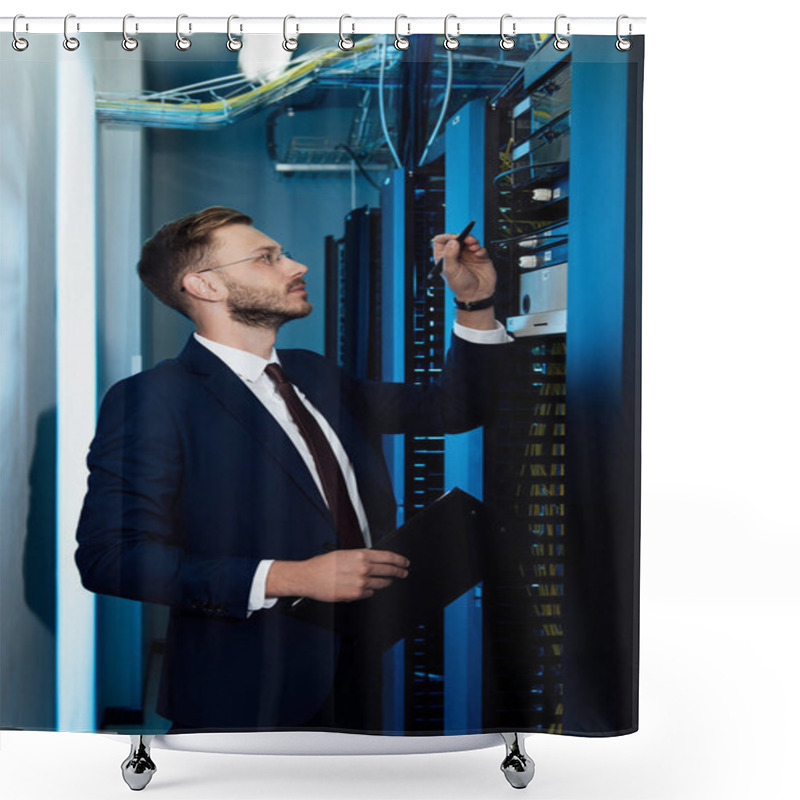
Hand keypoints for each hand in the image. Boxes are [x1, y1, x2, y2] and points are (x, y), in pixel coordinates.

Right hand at [268, 550, 409, 602]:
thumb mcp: (344, 554)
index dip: (399, 560)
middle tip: (403, 572)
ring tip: (387, 580)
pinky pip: (370, 593)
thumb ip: (361, 557)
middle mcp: (363, 569)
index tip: (405, 562)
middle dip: (399, 572)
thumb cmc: (323, 565)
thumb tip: (373, 560)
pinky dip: (370, 590)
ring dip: (386, 582)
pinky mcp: (356, 595)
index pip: (388, 557)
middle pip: (389, 570)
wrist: (309, 578)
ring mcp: (361, 583)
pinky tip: (366, 587)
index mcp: (361, 555)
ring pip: (382, 583)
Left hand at [431, 233, 496, 301]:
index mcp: (444, 258)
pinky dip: (480, 249)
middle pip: (456, 238)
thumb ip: (449, 255)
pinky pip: (480, 247)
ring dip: (472, 240)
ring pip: (469, 240)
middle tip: (467, 239)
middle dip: (462, 236)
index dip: (447, 237)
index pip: (441, 241)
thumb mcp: (451, 271)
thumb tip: (453, 241)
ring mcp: (468, 255)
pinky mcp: (479, 257)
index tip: (454, 238)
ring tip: (474, 246)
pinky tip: (479, 255)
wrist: (478, 295)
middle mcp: (455, 255)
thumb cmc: (461, 286)